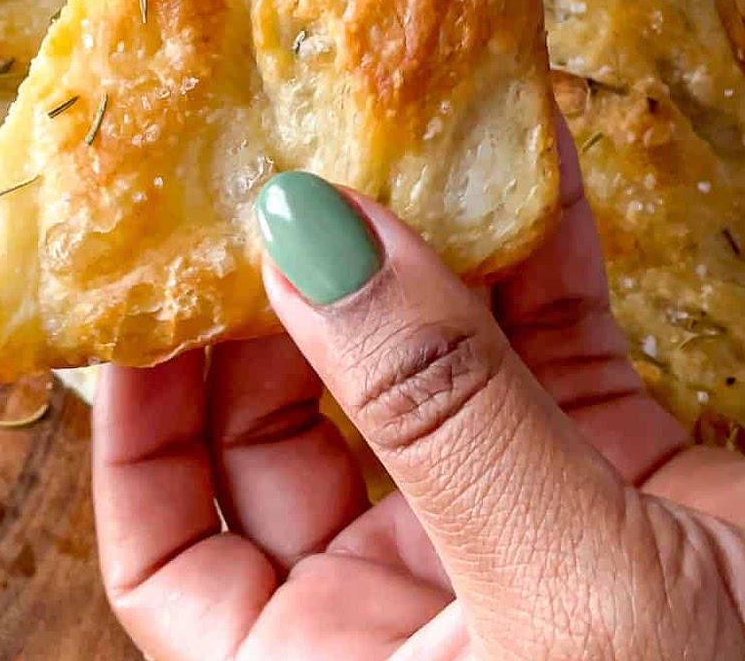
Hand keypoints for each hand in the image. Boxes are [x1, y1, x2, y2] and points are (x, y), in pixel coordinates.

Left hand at [92, 125, 744, 658]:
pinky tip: (522, 159)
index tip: (139, 300)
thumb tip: (306, 232)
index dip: (136, 426)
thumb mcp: (556, 596)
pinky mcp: (609, 473)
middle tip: (268, 185)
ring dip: (406, 255)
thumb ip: (431, 406)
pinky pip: (546, 344)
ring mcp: (501, 526)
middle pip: (280, 430)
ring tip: (374, 142)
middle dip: (277, 303)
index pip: (168, 547)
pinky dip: (537, 253)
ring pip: (414, 370)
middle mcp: (395, 602)